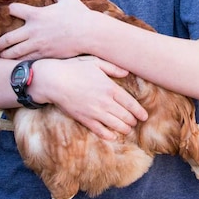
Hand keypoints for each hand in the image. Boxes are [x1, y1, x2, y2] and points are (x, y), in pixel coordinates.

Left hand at [0, 0, 93, 59]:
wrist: (89, 33)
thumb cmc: (80, 15)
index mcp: (36, 14)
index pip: (14, 9)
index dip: (10, 9)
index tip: (9, 12)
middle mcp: (33, 30)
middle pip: (8, 38)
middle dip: (0, 42)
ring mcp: (38, 44)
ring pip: (15, 52)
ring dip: (6, 54)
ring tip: (2, 56)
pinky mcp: (44, 55)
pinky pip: (27, 60)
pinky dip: (19, 61)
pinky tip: (16, 63)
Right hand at [30, 57, 147, 139]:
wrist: (54, 81)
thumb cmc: (74, 68)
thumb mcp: (95, 62)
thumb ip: (113, 68)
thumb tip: (126, 72)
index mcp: (110, 87)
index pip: (130, 104)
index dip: (139, 112)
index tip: (144, 117)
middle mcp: (105, 102)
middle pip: (125, 116)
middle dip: (133, 121)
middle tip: (135, 122)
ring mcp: (95, 112)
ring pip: (116, 125)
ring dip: (124, 129)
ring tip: (127, 129)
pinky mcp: (84, 119)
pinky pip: (100, 131)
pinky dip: (109, 135)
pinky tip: (113, 136)